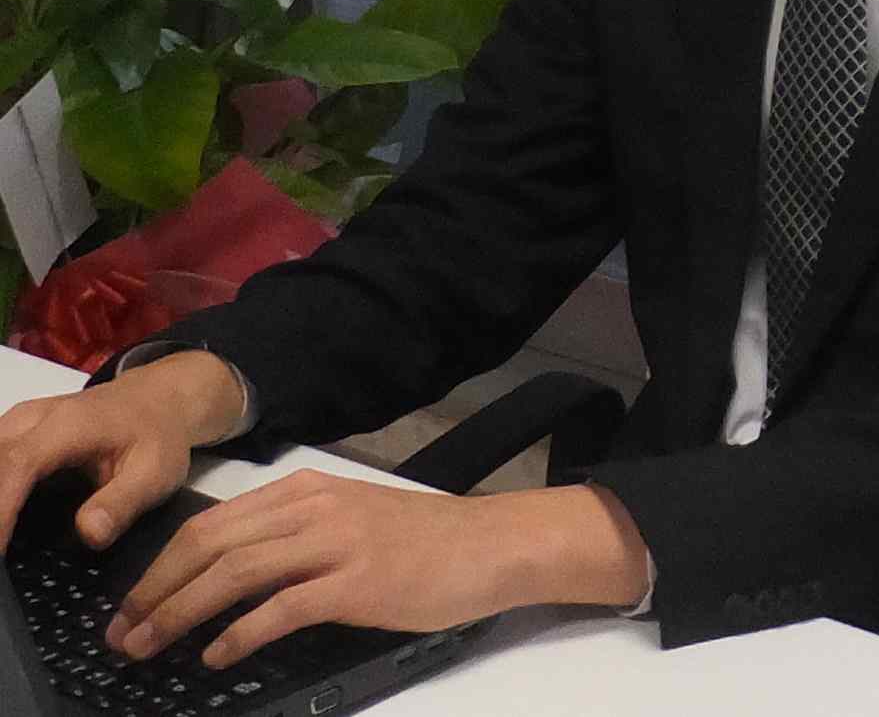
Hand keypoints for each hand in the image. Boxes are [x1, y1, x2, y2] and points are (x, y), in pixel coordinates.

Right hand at [0, 352, 245, 551]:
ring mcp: (20, 423)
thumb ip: (122, 504)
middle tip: (0, 561)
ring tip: (3, 543)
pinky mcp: (15, 434)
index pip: (18, 466)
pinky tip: (5, 523)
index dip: (0, 511)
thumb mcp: (156, 473)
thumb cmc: (157, 436)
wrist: (159, 401)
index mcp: (69, 425)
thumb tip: (88, 535)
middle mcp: (34, 418)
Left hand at [106, 473, 649, 669]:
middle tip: (123, 633)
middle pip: (212, 543)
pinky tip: (217, 657)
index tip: (131, 604)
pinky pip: (281, 608)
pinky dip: (239, 634)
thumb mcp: (351, 520)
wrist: (487, 545)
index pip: (213, 522)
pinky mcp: (357, 582)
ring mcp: (337, 543)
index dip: (161, 564)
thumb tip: (229, 573)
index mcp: (308, 490)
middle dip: (156, 590)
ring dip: (181, 613)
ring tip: (150, 648)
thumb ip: (296, 535)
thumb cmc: (422, 540)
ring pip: (236, 572)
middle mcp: (316, 508)